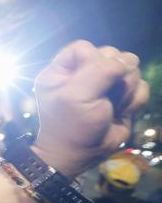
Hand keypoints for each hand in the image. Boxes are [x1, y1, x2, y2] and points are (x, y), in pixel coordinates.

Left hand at [33, 41, 148, 176]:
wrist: (81, 155)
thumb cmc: (71, 126)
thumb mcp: (76, 96)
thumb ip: (99, 71)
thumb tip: (126, 61)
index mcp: (62, 70)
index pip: (84, 47)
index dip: (93, 59)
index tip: (90, 80)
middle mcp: (83, 74)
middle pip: (112, 54)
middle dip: (114, 76)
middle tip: (103, 97)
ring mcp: (105, 85)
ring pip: (130, 69)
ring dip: (125, 89)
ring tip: (111, 106)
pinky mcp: (122, 97)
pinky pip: (141, 86)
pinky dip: (134, 100)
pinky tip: (121, 112)